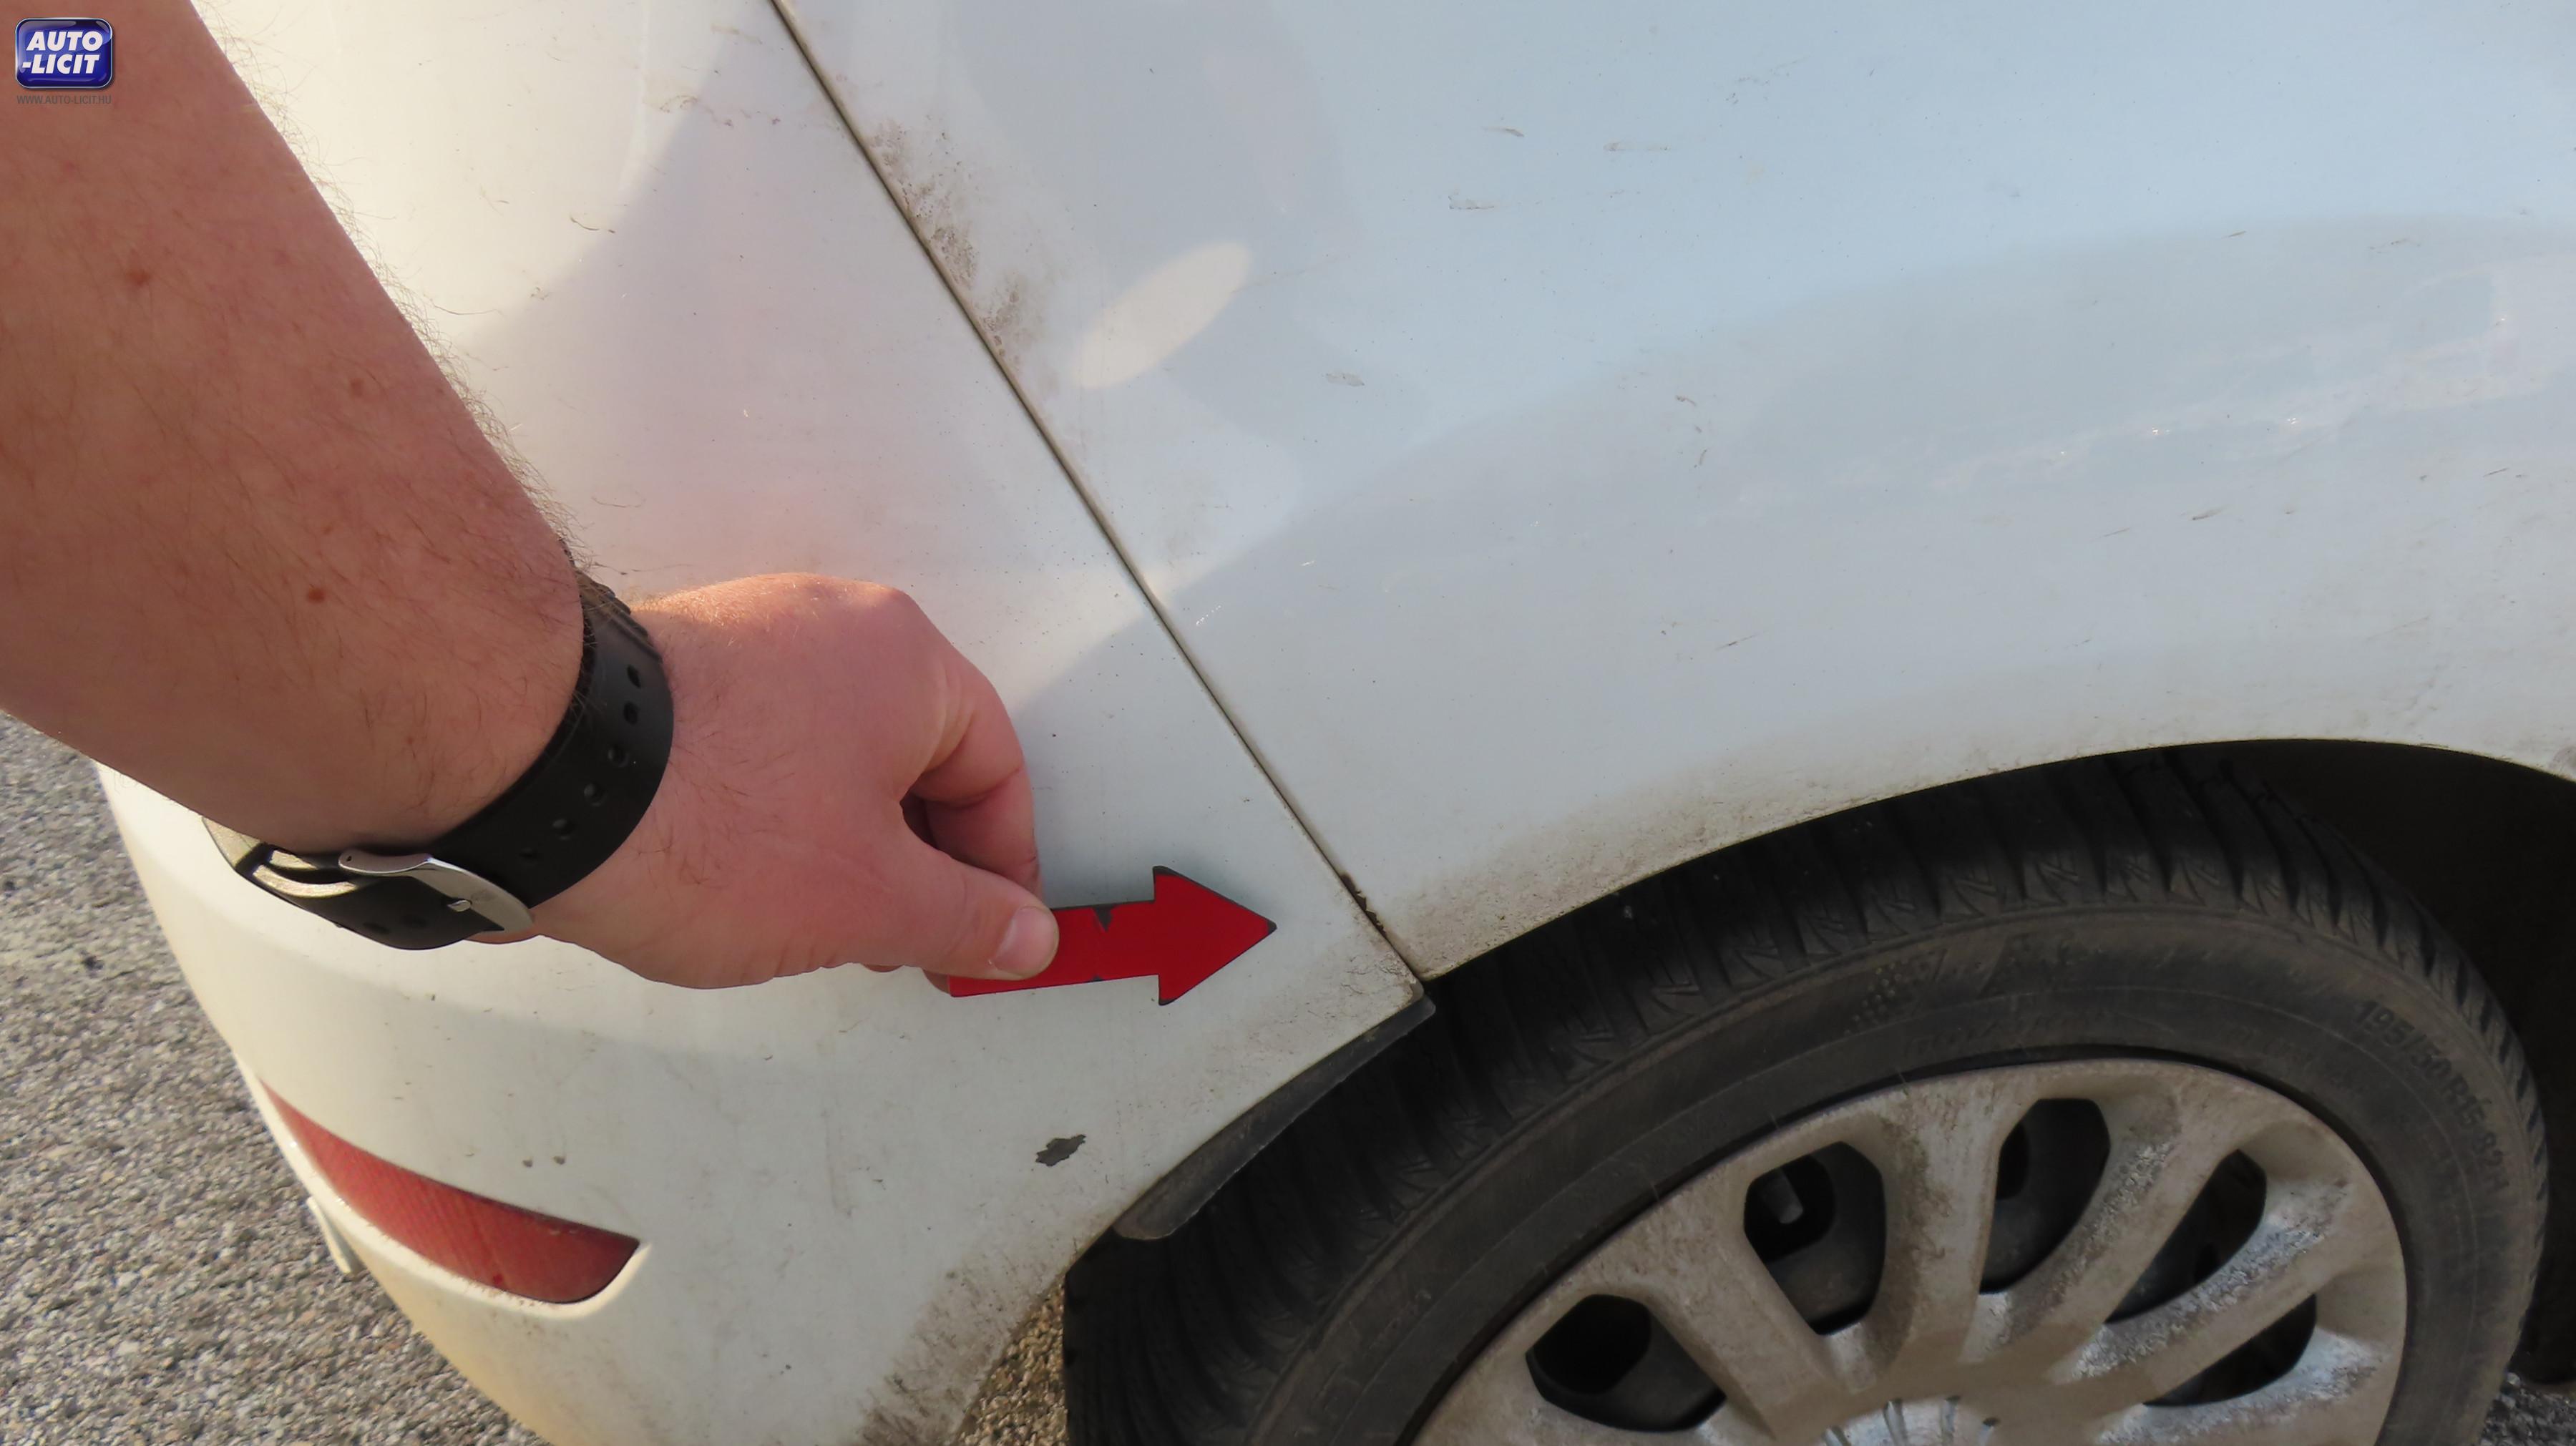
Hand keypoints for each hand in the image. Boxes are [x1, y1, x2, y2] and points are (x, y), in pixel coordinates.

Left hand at [517, 574, 1059, 988]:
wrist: (536, 778)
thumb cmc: (699, 815)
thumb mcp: (870, 900)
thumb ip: (963, 920)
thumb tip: (1019, 935)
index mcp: (905, 660)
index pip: (997, 771)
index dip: (1004, 873)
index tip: (990, 936)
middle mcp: (830, 630)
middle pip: (916, 761)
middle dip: (917, 865)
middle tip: (904, 941)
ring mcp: (745, 644)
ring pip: (832, 760)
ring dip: (839, 846)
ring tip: (803, 920)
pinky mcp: (673, 681)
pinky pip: (756, 753)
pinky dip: (766, 819)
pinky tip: (732, 879)